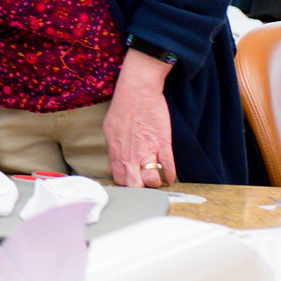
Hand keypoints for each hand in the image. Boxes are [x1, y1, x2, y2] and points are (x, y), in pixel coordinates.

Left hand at [104, 50, 174, 187]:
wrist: (138, 93)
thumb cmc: (122, 108)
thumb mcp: (110, 130)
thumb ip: (114, 149)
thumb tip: (115, 161)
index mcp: (116, 152)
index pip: (119, 179)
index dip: (125, 183)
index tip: (131, 182)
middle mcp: (131, 155)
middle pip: (134, 185)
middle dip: (139, 188)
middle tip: (144, 184)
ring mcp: (148, 151)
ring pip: (152, 180)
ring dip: (155, 183)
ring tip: (157, 180)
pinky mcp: (163, 145)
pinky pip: (168, 168)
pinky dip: (170, 176)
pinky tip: (170, 177)